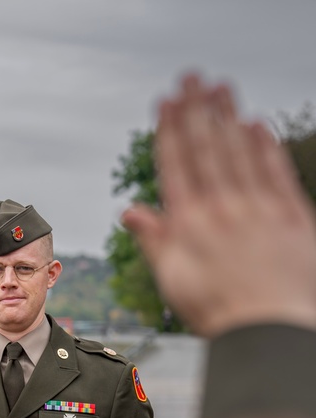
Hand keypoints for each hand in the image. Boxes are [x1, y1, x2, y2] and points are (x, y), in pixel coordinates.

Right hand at [123, 75, 315, 337]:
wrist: (271, 330)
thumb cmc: (218, 311)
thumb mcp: (173, 279)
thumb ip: (156, 240)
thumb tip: (132, 212)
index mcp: (190, 223)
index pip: (178, 165)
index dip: (170, 130)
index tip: (165, 102)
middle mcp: (223, 207)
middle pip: (208, 149)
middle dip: (197, 110)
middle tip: (191, 77)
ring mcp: (260, 208)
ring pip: (241, 152)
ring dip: (229, 116)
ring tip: (220, 87)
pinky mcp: (293, 216)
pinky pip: (275, 172)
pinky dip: (265, 146)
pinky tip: (256, 125)